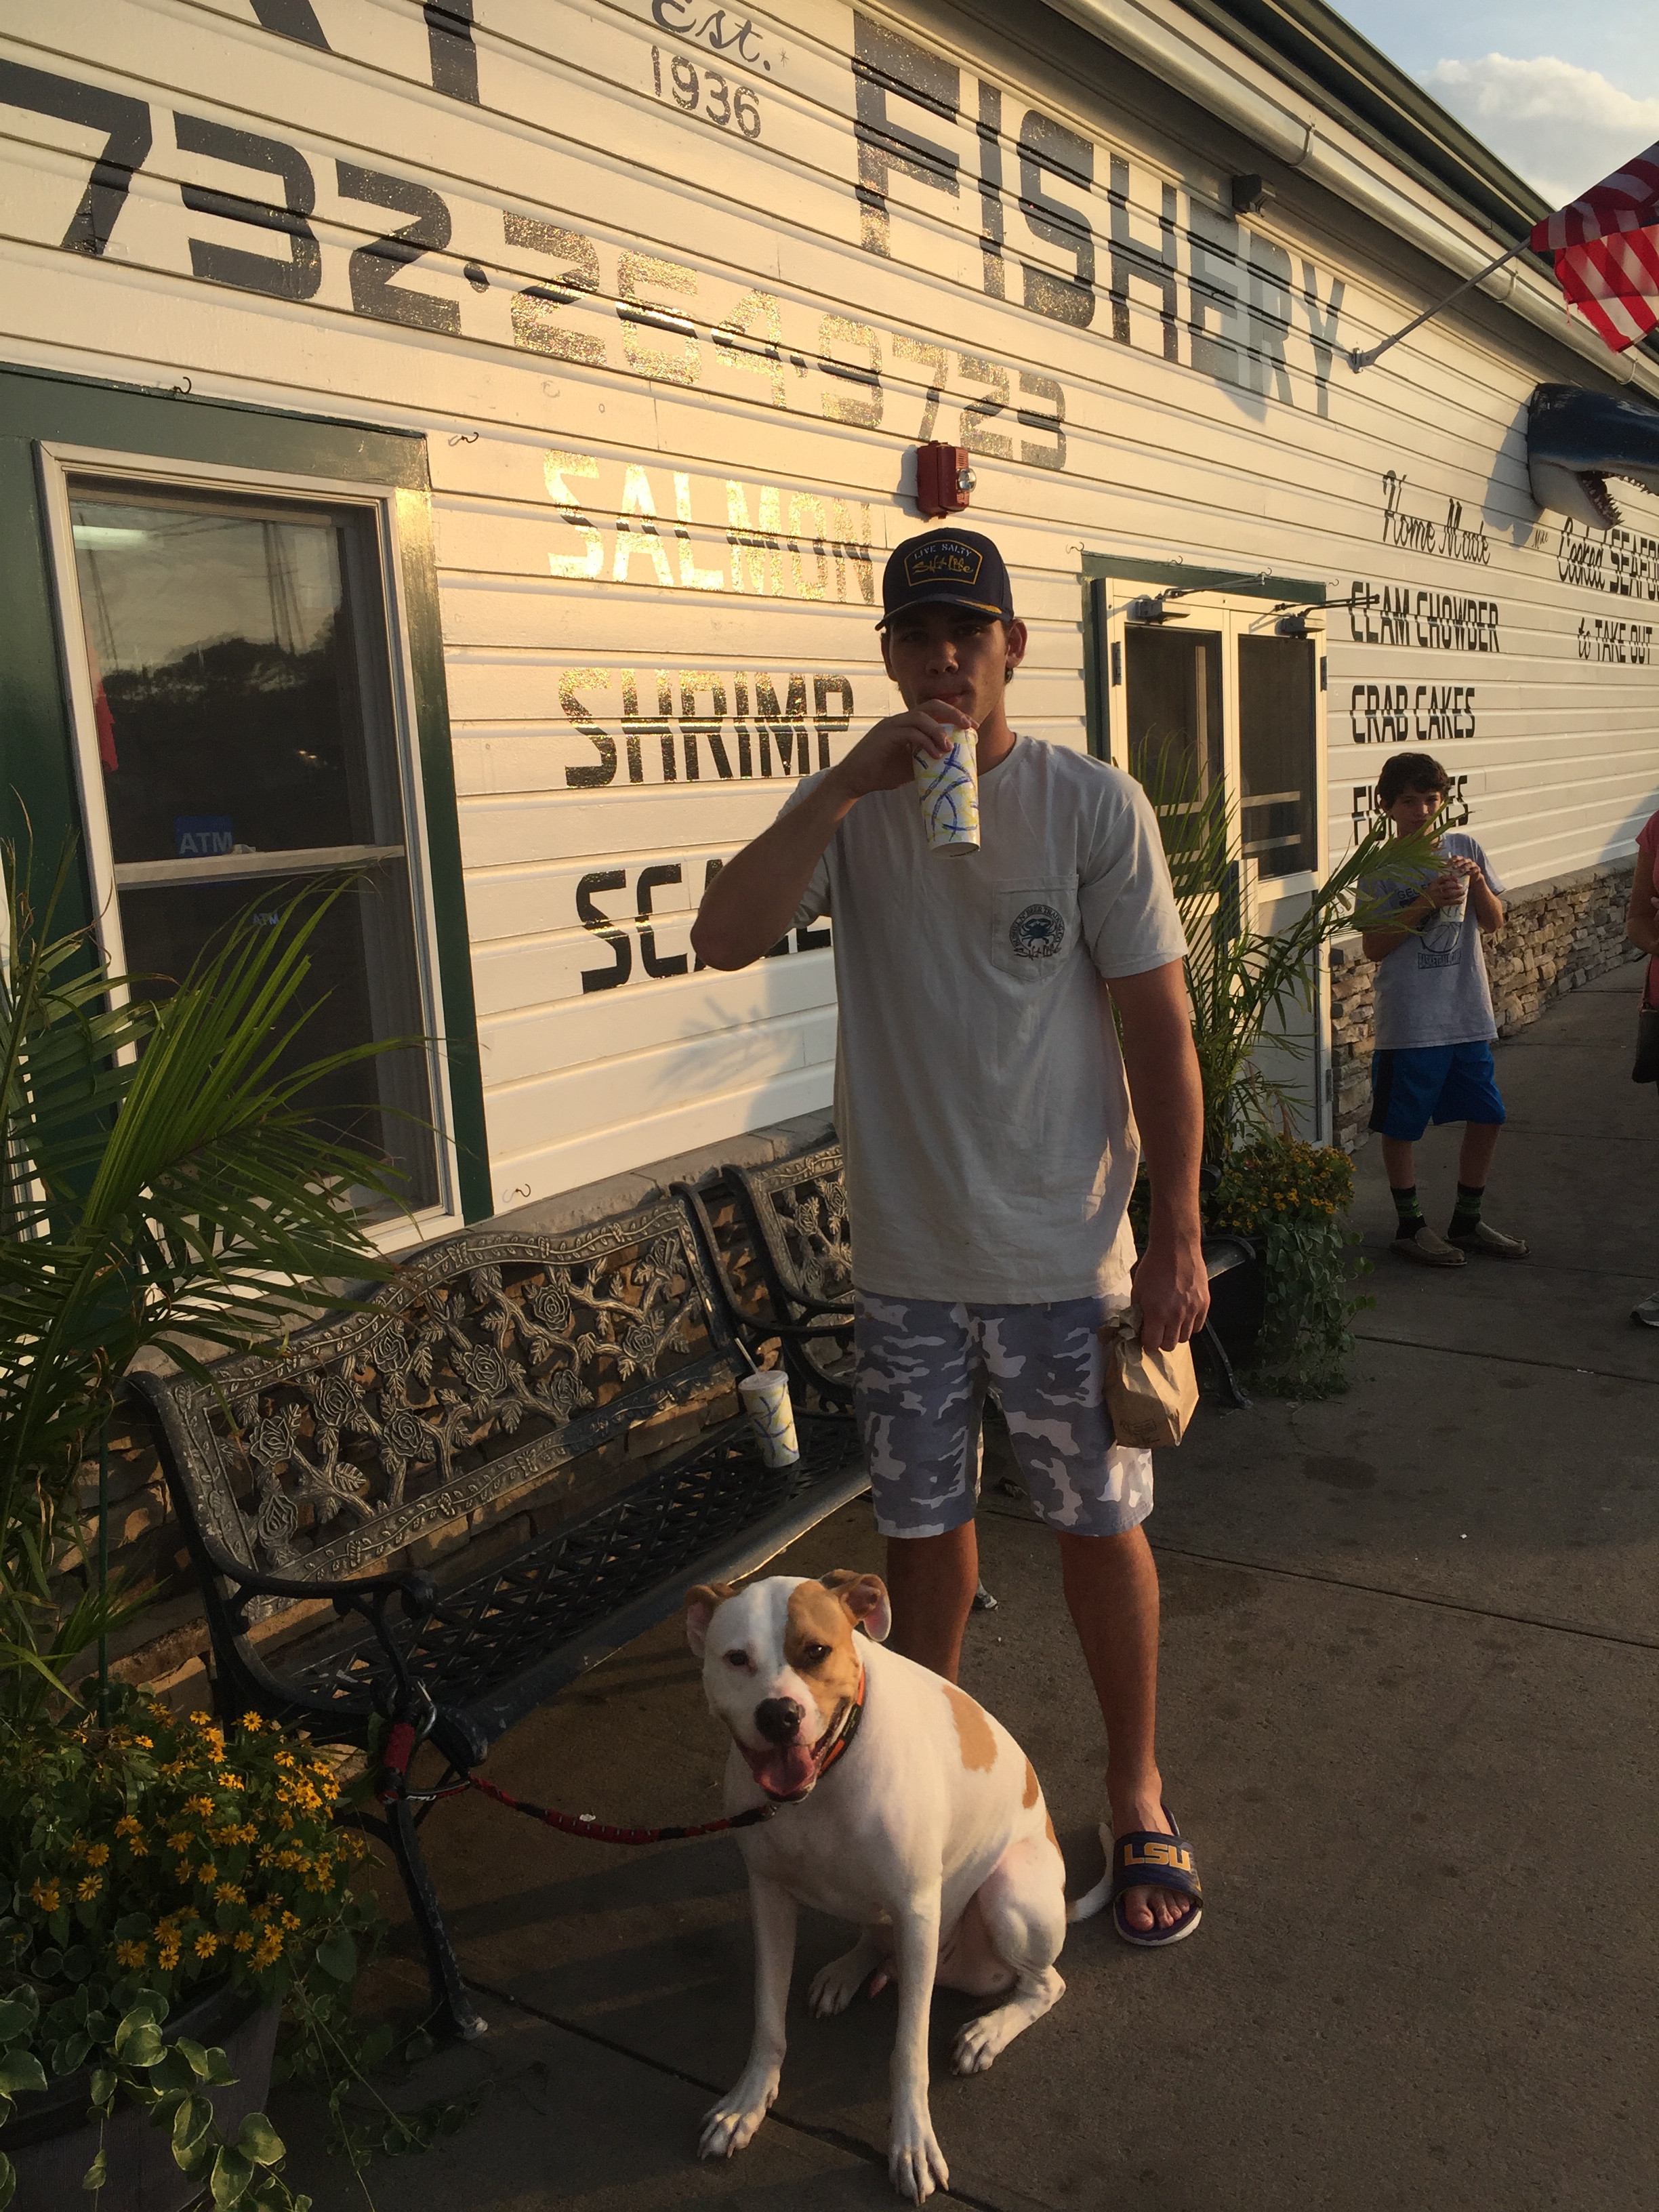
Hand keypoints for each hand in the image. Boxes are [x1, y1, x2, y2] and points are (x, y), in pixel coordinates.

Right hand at [828, 701, 974, 802]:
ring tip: (950, 748)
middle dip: (953, 714)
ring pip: (921, 717)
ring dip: (939, 731)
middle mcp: (899, 720)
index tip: (971, 727)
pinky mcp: (885, 735)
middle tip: (969, 727)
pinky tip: (935, 755)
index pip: (934, 711)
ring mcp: (891, 725)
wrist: (854, 780)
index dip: (954, 716)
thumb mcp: (910, 767)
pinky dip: (926, 742)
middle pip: (931, 706)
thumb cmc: (880, 774)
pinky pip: (910, 732)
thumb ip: (926, 760)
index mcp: (906, 724)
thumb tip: (950, 765)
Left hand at [1131, 1228, 1209, 1351]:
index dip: (1147, 1343)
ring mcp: (1192, 1310)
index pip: (1152, 1345)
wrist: (1176, 1247)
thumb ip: (1138, 1312)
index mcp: (1156, 1313)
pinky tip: (1184, 1314)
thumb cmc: (1153, 1266)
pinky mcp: (1204, 1304)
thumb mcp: (1137, 1289)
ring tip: (1171, 1320)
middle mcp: (1176, 1315)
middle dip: (1162, 1341)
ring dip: (1176, 1333)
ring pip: (1185, 1338)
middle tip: (1159, 1330)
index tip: (1146, 1337)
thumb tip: (1139, 1327)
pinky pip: (1198, 1326)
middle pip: (1170, 1346)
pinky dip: (1190, 1324)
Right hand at [1425, 870, 1467, 907]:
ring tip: (1463, 893)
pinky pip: (1449, 902)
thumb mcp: (1431, 887)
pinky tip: (1461, 901)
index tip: (1456, 879)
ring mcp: (1438, 896)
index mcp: (1434, 884)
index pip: (1443, 878)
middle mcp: (1436, 889)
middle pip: (1448, 885)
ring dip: (1458, 893)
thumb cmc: (1427, 895)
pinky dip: (1456, 902)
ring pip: (1450, 893)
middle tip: (1461, 886)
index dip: (1451, 878)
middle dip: (1456, 885)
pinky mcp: (1440, 903)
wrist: (1421, 905)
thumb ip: (1439, 884)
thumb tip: (1451, 882)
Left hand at [1445, 854, 1481, 884]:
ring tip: (1460, 872)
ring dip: (1464, 867)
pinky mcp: (1477, 869)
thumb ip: (1450, 869)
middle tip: (1453, 867)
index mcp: (1461, 860)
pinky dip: (1471, 872)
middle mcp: (1467, 861)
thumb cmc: (1462, 875)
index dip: (1452, 859)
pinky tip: (1468, 874)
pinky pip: (1475, 869)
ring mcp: (1473, 864)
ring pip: (1469, 864)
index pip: (1457, 857)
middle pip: (1463, 860)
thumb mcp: (1455, 872)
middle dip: (1458, 863)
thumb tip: (1440, 868)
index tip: (1448, 863)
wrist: (1472, 879)